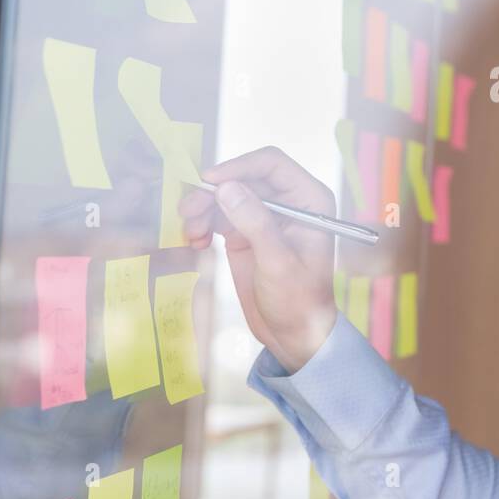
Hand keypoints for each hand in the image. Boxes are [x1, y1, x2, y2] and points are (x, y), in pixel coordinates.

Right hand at [179, 146, 337, 373]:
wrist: (293, 334)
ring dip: (203, 208)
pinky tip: (195, 241)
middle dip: (214, 191)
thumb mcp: (278, 262)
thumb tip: (227, 187)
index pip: (272, 164)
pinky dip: (202, 223)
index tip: (209, 181)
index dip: (239, 166)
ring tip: (191, 232)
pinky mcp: (245, 232)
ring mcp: (265, 216)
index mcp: (310, 200)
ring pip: (226, 194)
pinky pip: (218, 214)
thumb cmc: (299, 301)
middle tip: (188, 211)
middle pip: (243, 177)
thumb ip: (255, 223)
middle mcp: (289, 201)